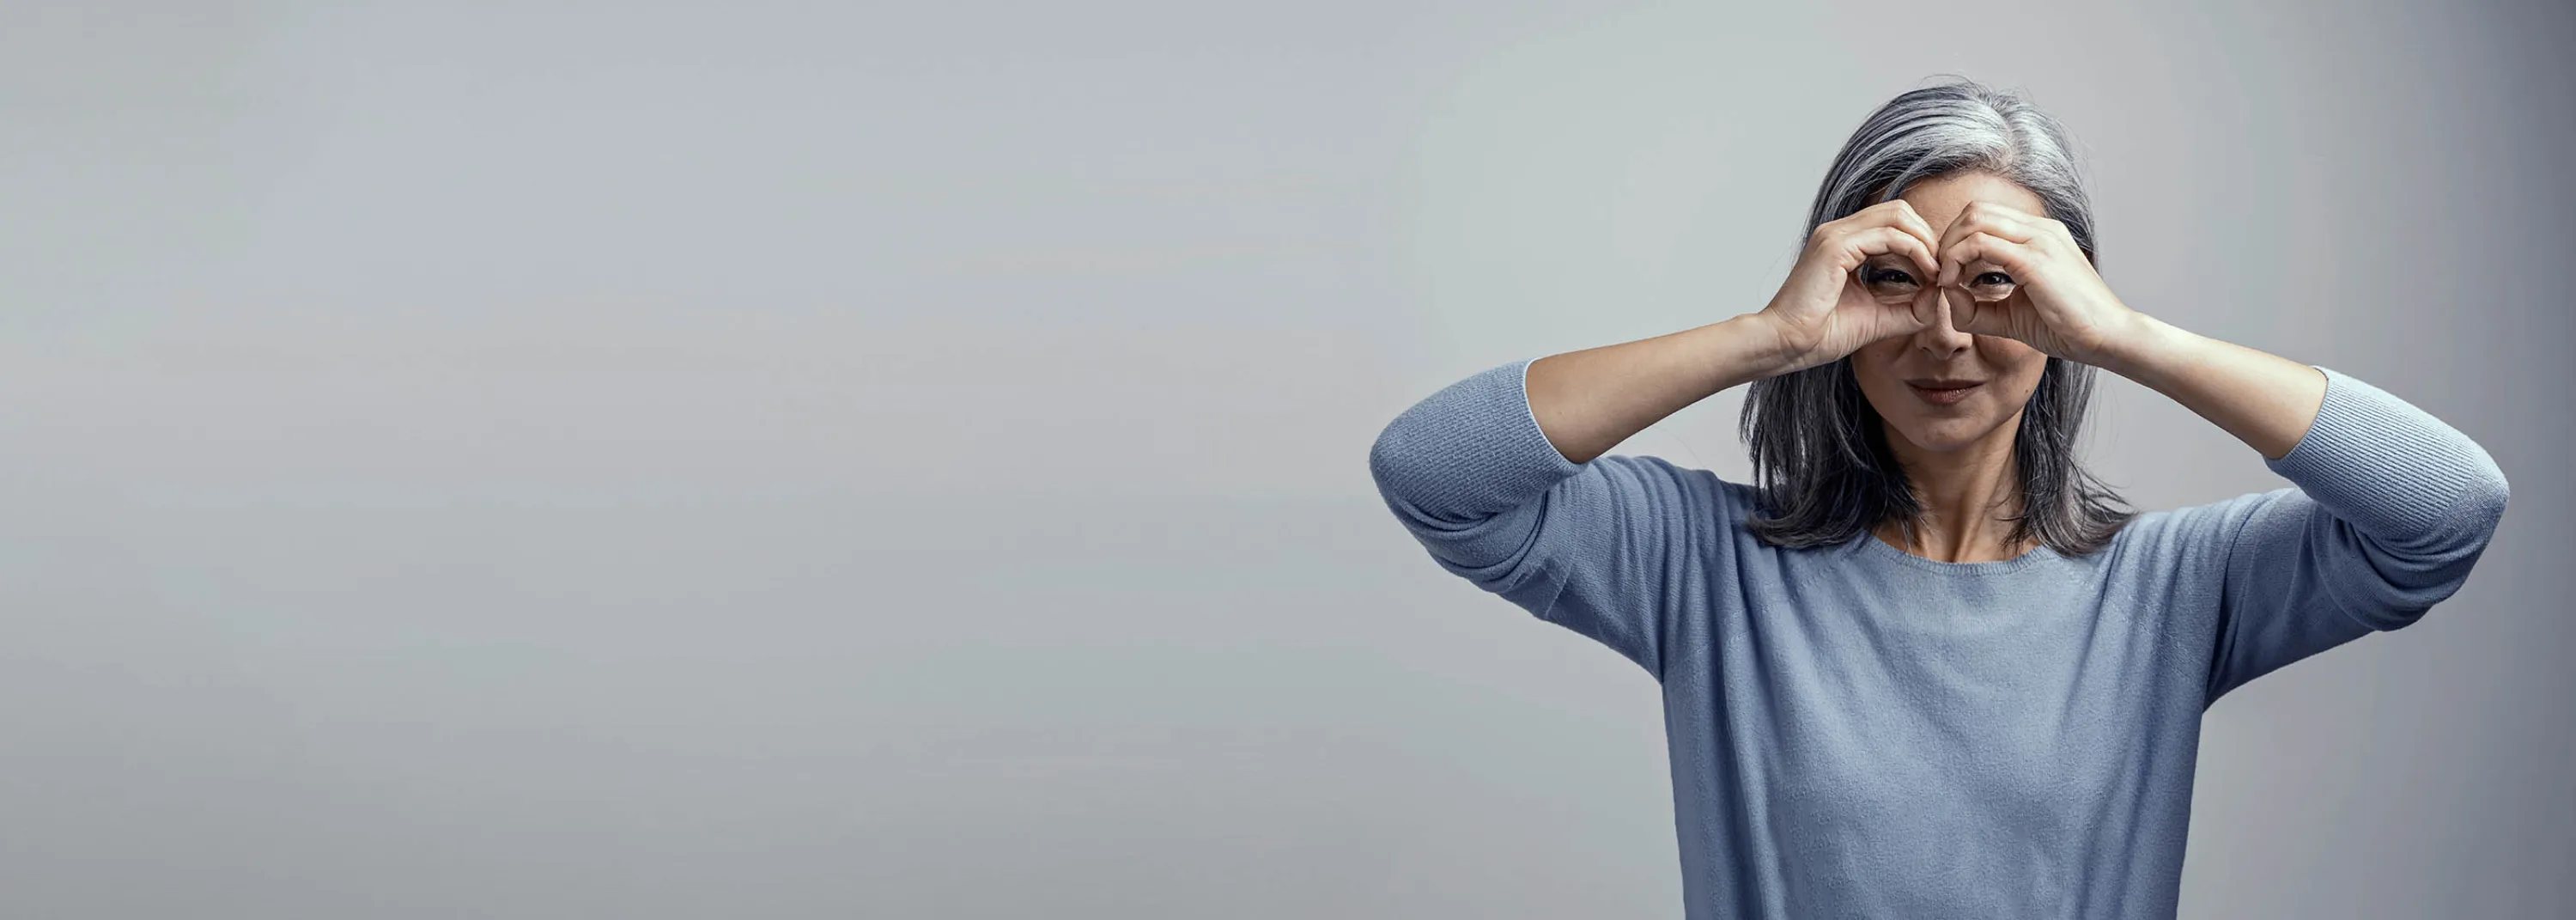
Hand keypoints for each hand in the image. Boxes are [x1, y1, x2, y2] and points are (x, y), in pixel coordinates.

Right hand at [1754, 200, 1946, 372]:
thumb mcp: (1877, 318)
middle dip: (1927, 236)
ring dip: (1924, 242)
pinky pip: (1890, 236)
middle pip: (1900, 210)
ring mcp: (1835, 235)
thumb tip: (1939, 297)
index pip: (1894, 223)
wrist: (1784, 345)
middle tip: (1941, 269)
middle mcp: (1838, 232)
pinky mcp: (1836, 247)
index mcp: (1843, 243)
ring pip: (1898, 216)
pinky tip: (1926, 275)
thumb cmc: (1819, 335)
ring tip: (1936, 272)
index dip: (1922, 243)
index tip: (1937, 275)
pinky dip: (1915, 251)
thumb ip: (1909, 308)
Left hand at [1927, 200, 2142, 364]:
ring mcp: (2040, 239)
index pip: (1985, 217)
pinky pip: (1980, 244)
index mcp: (2040, 235)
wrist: (2108, 338)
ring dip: (1950, 248)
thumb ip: (1977, 307)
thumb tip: (1947, 295)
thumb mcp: (2012, 315)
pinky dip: (1957, 260)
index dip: (1957, 241)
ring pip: (1975, 220)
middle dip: (1948, 239)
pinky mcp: (2035, 259)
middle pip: (1975, 211)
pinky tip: (1954, 285)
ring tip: (1947, 280)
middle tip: (1941, 274)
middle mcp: (2041, 229)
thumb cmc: (2067, 328)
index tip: (1948, 274)